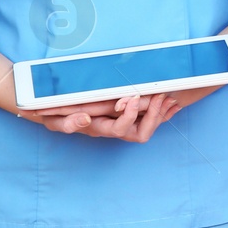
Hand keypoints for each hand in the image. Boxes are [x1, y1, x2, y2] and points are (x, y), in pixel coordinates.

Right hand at [25, 93, 178, 142]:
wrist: (55, 113)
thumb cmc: (56, 116)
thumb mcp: (55, 120)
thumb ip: (68, 123)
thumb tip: (85, 119)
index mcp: (98, 128)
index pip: (119, 129)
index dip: (129, 116)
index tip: (131, 98)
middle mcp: (112, 129)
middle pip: (140, 133)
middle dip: (153, 115)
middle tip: (160, 95)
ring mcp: (121, 124)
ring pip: (148, 128)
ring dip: (160, 114)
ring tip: (168, 97)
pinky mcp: (128, 118)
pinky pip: (150, 121)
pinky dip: (162, 112)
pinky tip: (173, 103)